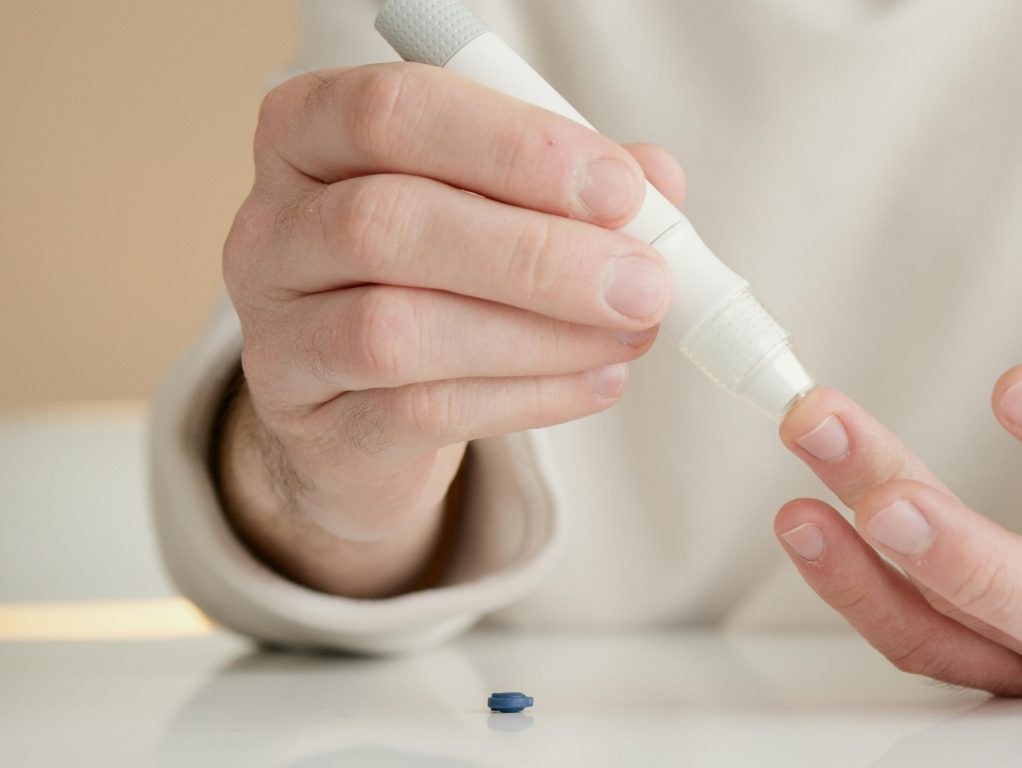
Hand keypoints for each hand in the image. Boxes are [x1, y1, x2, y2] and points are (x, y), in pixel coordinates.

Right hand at [218, 63, 686, 595]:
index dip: (515, 146)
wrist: (360, 408)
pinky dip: (529, 396)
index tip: (621, 188)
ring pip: (395, 329)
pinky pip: (419, 412)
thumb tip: (657, 178)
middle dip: (537, 253)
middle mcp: (272, 227)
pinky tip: (600, 381)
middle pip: (387, 222)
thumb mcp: (496, 204)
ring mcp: (277, 334)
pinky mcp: (311, 426)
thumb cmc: (439, 272)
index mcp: (309, 133)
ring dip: (540, 334)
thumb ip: (572, 182)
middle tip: (644, 281)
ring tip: (633, 333)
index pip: (392, 111)